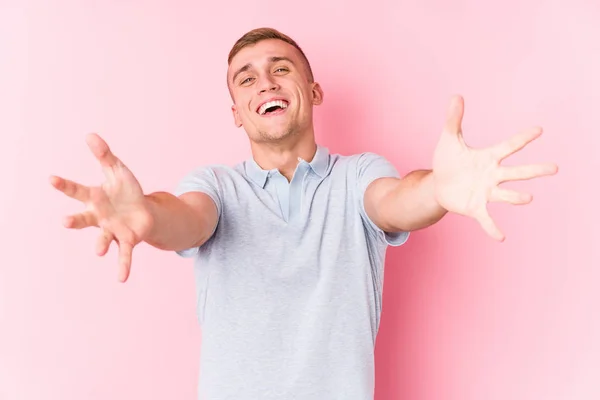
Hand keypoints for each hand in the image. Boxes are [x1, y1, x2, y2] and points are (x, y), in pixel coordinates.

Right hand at [50, 133, 152, 281]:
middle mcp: (99, 216)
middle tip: (65, 221)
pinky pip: (125, 254)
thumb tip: (90, 135)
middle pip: (83, 219)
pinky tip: (122, 279)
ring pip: (103, 238)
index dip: (64, 185)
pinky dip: (123, 266)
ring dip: (101, 245)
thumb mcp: (117, 170)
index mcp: (95, 198)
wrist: (144, 211)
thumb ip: (105, 155)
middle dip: (75, 220)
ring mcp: (112, 230)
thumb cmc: (126, 191)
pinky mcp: (127, 239)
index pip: (77, 191)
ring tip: (98, 252)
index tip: (52, 179)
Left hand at [432, 95, 557, 240]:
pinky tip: (500, 237)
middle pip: (516, 173)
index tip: (539, 130)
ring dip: (516, 198)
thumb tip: (456, 96)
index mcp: (488, 157)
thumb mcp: (448, 139)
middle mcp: (492, 175)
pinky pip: (486, 219)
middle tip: (555, 168)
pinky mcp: (475, 207)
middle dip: (534, 170)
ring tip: (528, 198)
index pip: (508, 146)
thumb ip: (453, 119)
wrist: (437, 184)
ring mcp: (485, 193)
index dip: (522, 138)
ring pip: (505, 196)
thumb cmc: (447, 161)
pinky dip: (492, 228)